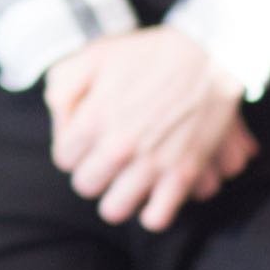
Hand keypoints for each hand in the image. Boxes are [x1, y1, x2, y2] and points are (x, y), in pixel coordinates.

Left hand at [45, 28, 255, 232]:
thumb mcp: (94, 56)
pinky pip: (157, 217)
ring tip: (125, 182)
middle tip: (106, 159)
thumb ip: (64, 88)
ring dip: (117, 197)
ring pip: (115, 209)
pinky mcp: (183, 173)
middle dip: (92, 173)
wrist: (208, 52)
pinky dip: (152, 212)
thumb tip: (61, 125)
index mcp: (93, 118)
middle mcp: (118, 145)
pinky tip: (152, 196)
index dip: (74, 148)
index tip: (87, 140)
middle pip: (86, 186)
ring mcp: (151, 163)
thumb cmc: (148, 54)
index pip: (63, 159)